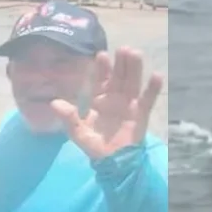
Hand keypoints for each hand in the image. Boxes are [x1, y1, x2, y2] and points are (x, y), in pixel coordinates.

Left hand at [51, 46, 163, 160]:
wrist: (113, 161)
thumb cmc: (94, 145)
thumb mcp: (78, 131)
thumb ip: (68, 116)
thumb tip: (53, 103)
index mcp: (99, 99)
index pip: (100, 80)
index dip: (101, 68)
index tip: (101, 55)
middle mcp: (115, 97)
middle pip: (119, 77)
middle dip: (121, 63)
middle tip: (123, 49)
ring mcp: (129, 104)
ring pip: (133, 82)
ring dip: (135, 69)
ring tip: (136, 54)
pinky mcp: (141, 113)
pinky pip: (148, 99)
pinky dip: (153, 88)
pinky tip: (157, 75)